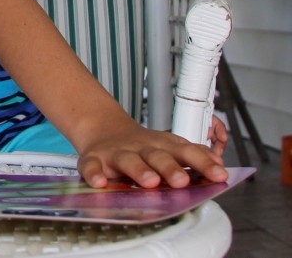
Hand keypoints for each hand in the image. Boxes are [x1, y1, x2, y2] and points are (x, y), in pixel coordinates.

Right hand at [77, 122, 227, 188]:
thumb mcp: (168, 145)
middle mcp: (141, 148)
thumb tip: (219, 164)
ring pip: (128, 160)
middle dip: (170, 168)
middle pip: (157, 156)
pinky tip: (100, 182)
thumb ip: (193, 154)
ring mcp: (116, 153)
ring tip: (150, 181)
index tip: (218, 174)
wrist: (102, 128)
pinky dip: (94, 173)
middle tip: (181, 181)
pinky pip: (91, 166)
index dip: (202, 163)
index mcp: (161, 146)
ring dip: (139, 170)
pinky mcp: (93, 159)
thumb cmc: (140, 146)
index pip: (186, 152)